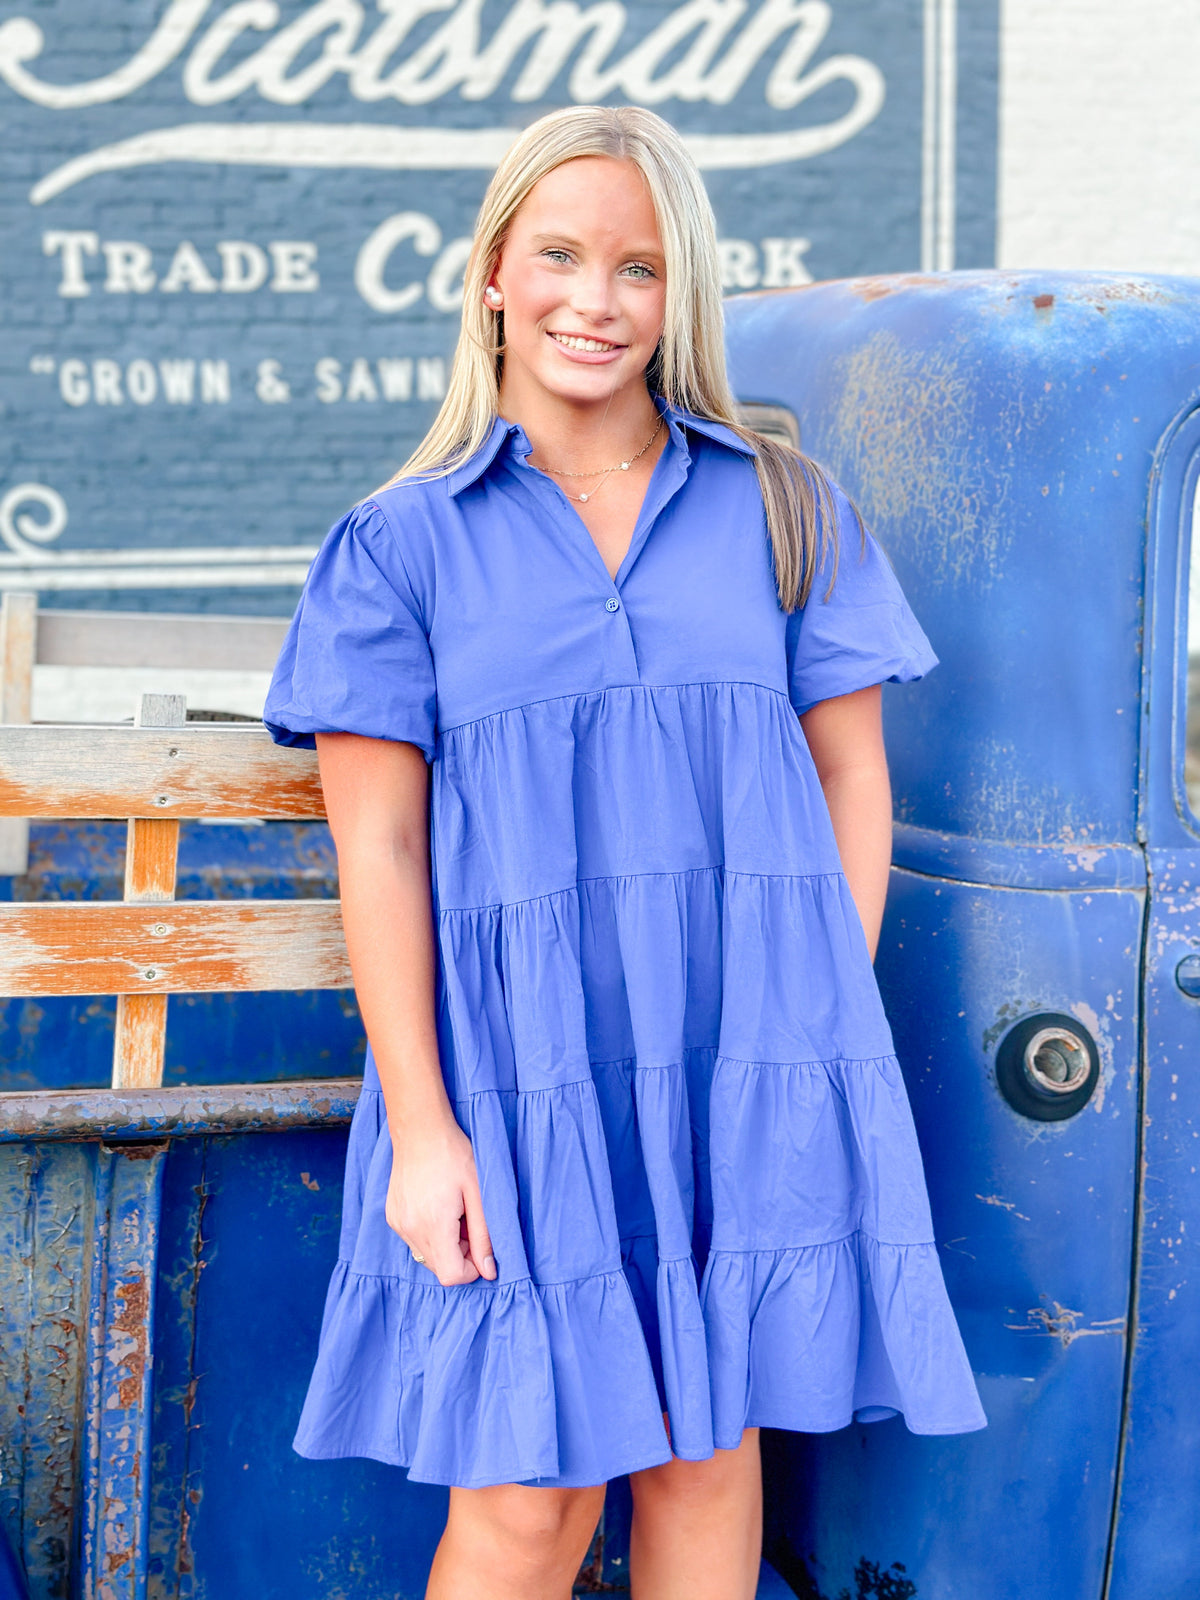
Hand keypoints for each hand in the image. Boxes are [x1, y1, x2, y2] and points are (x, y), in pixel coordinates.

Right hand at [386, 1111, 496, 1286]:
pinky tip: (437, 1206)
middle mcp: (410, 1229)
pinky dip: (429, 1233)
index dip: (471, 1269)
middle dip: (459, 1255)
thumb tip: (489, 1272)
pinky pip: (414, 1240)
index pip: (451, 1276)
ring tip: (454, 1211)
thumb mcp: (479, 1193)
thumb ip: (484, 1236)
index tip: (479, 1244)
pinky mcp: (392, 1215)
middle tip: (469, 1221)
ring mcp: (397, 1223)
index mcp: (433, 1225)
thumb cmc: (455, 1155)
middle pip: (438, 1268)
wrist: (421, 1129)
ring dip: (444, 1244)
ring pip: (426, 1255)